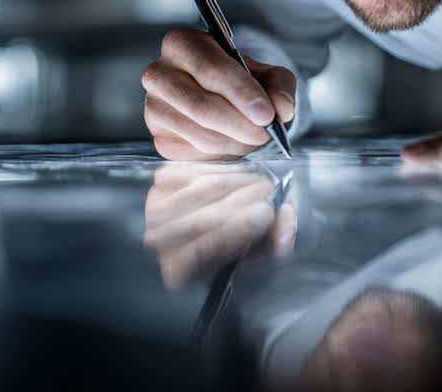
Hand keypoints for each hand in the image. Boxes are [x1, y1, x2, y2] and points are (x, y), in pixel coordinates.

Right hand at [142, 28, 296, 159]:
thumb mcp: (268, 74)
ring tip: (255, 138)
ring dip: (235, 142)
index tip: (267, 114)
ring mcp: (154, 107)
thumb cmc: (242, 81)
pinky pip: (194, 153)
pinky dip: (222, 153)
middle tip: (266, 133)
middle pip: (202, 106)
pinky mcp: (159, 136)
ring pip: (200, 133)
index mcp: (182, 43)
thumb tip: (280, 109)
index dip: (242, 94)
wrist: (222, 98)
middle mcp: (159, 73)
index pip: (211, 70)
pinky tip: (234, 142)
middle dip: (240, 124)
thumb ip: (280, 86)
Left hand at [142, 163, 296, 288]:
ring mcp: (155, 207)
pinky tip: (241, 174)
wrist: (221, 213)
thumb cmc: (240, 239)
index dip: (234, 233)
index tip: (265, 213)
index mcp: (179, 272)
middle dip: (239, 203)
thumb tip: (286, 220)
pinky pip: (196, 170)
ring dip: (236, 183)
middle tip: (270, 192)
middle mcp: (159, 241)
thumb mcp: (262, 250)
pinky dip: (223, 169)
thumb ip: (277, 240)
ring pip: (200, 191)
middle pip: (198, 220)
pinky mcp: (161, 180)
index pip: (199, 253)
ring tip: (262, 182)